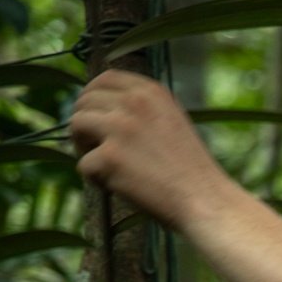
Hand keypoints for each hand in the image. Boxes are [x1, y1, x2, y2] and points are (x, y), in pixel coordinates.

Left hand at [70, 70, 233, 230]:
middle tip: (95, 149)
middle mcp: (133, 102)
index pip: (105, 79)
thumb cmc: (190, 172)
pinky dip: (96, 180)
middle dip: (84, 125)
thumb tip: (105, 110)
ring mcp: (120, 128)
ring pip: (76, 125)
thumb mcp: (172, 122)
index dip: (93, 98)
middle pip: (84, 101)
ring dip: (83, 147)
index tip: (95, 119)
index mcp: (151, 91)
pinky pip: (84, 165)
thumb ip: (143, 109)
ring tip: (104, 167)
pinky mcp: (110, 158)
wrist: (205, 202)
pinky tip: (117, 188)